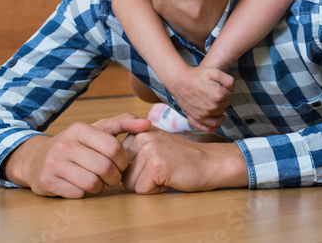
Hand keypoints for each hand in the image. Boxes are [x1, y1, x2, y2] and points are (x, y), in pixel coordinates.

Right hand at [4, 114, 150, 197]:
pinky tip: (83, 186)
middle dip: (114, 176)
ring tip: (99, 182)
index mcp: (79, 129)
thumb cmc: (76, 144)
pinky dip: (86, 193)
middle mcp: (64, 144)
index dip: (123, 160)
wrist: (36, 159)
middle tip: (113, 177)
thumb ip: (123, 123)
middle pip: (104, 167)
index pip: (113, 147)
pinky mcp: (47, 182)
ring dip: (101, 186)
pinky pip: (78, 193)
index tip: (122, 164)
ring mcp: (53, 164)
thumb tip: (147, 123)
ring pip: (92, 182)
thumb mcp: (96, 129)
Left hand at [122, 128, 246, 193]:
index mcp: (139, 131)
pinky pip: (142, 190)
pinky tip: (171, 178)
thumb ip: (135, 147)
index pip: (120, 163)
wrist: (211, 162)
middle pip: (123, 174)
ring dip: (149, 185)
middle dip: (141, 178)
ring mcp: (149, 150)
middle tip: (165, 168)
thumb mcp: (157, 143)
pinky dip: (157, 190)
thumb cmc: (184, 158)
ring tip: (168, 172)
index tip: (158, 160)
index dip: (138, 170)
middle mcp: (141, 136)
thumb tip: (110, 165)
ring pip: (130, 184)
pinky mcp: (156, 166)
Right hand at [167, 66, 235, 132]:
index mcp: (219, 95)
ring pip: (220, 113)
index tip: (220, 86)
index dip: (226, 89)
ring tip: (213, 100)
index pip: (231, 94)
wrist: (180, 81)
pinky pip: (210, 126)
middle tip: (215, 91)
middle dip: (223, 98)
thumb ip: (228, 80)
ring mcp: (205, 113)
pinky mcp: (198, 117)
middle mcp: (213, 106)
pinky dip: (215, 123)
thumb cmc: (197, 76)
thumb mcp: (215, 72)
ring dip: (219, 108)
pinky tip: (217, 118)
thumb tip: (233, 90)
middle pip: (226, 104)